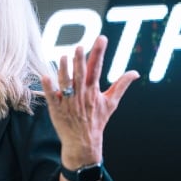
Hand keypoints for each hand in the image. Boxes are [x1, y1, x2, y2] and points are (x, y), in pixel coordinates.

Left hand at [43, 35, 138, 180]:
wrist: (84, 142)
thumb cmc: (97, 120)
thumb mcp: (111, 103)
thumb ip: (121, 85)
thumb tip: (135, 73)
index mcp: (93, 91)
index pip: (97, 68)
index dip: (99, 52)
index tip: (101, 38)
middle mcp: (81, 95)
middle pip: (80, 75)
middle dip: (80, 61)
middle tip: (79, 46)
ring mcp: (68, 102)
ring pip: (65, 83)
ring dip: (64, 71)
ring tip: (63, 57)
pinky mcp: (56, 109)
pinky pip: (51, 97)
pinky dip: (48, 88)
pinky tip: (44, 77)